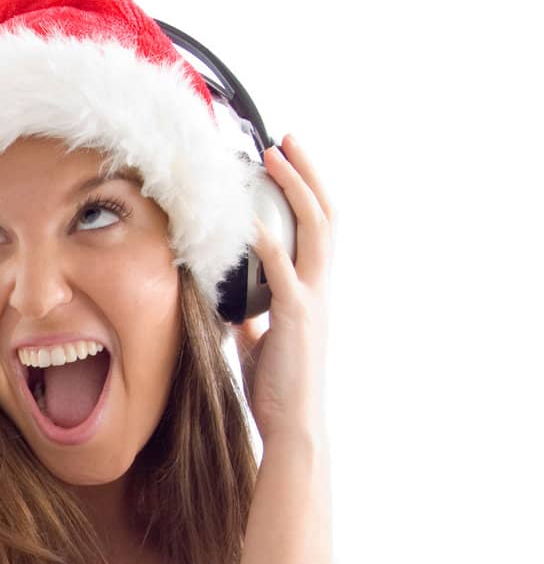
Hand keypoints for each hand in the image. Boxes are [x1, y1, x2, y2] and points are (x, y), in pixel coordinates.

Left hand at [232, 134, 334, 452]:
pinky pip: (282, 269)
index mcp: (312, 291)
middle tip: (285, 138)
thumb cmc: (277, 389)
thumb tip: (237, 308)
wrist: (292, 426)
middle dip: (306, 172)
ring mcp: (311, 299)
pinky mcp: (295, 316)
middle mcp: (319, 287)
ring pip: (315, 229)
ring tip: (273, 156)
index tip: (284, 160)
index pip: (316, 228)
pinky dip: (267, 240)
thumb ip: (255, 320)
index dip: (304, 191)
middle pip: (324, 214)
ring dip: (294, 188)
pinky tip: (248, 220)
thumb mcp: (261, 344)